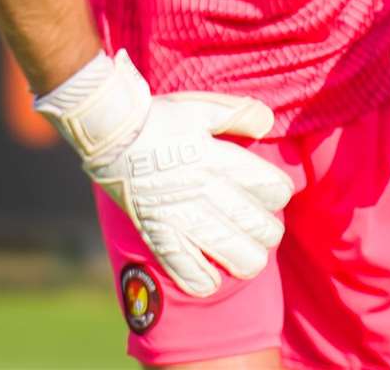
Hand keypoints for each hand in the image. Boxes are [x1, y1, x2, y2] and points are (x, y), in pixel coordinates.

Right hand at [35, 50, 293, 296]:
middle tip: (265, 231)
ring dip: (246, 260)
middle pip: (255, 224)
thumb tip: (267, 122)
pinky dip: (201, 279)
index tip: (275, 194)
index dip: (279, 194)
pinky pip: (182, 265)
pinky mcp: (155, 231)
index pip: (268, 187)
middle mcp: (203, 189)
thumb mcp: (202, 107)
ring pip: (228, 250)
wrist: (110, 132)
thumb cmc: (159, 118)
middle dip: (268, 232)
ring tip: (249, 260)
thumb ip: (239, 113)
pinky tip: (211, 281)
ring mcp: (179, 214)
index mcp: (218, 158)